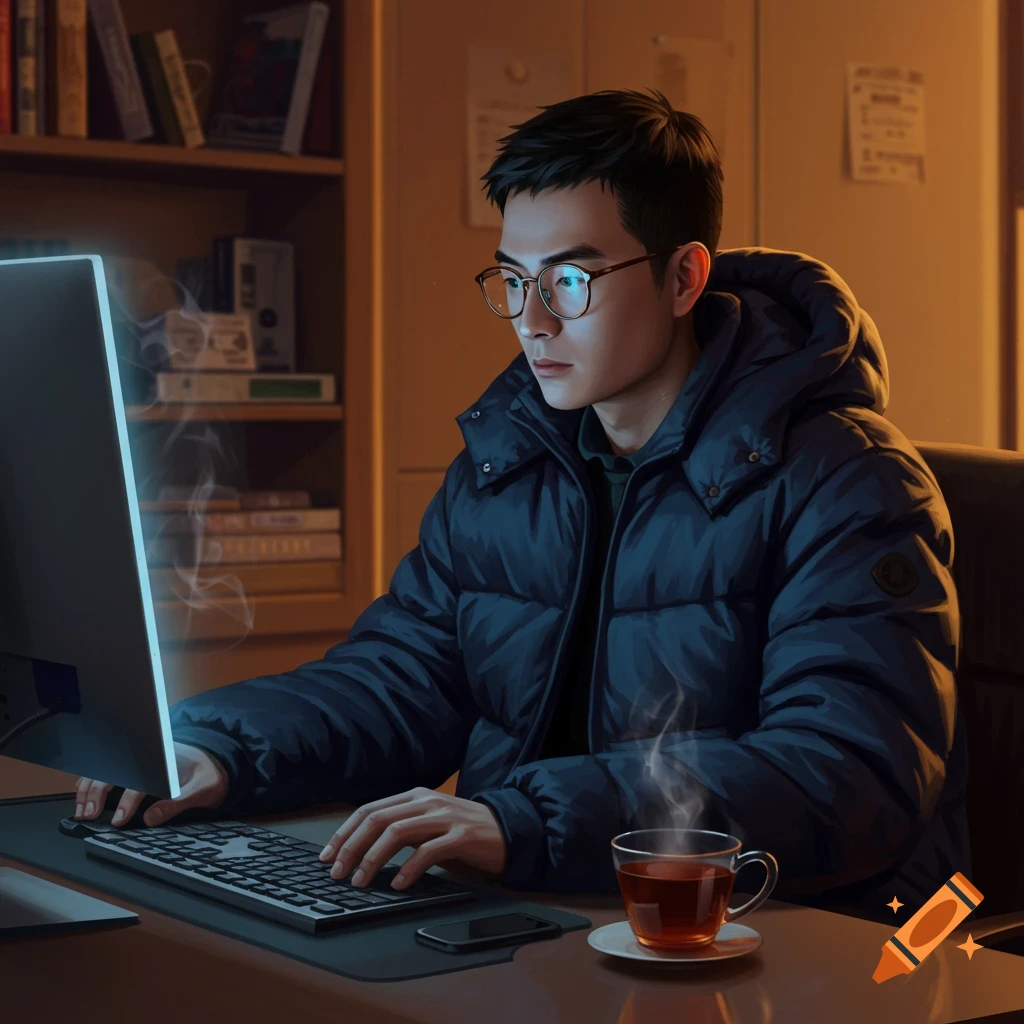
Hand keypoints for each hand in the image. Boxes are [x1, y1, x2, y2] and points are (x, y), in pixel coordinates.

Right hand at [74, 741, 229, 826]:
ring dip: (89, 788)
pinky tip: (82, 794)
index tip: (117, 820)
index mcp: (165, 761)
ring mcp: (139, 758)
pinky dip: (91, 780)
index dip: (126, 802)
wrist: (217, 759)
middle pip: (114, 771)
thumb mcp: (203, 790)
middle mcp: (148, 757)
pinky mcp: (134, 763)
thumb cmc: (209, 775)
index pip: (139, 781)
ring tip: (81, 811)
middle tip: (88, 816)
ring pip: (106, 769)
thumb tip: (149, 819)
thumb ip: (177, 803)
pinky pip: (108, 768)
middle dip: (97, 793)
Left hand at [318, 787, 507, 889]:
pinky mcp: (461, 835)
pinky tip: (398, 884)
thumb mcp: (428, 823)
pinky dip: (408, 869)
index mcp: (414, 796)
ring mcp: (444, 816)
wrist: (508, 830)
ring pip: (397, 832)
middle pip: (377, 819)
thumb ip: (401, 828)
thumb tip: (360, 851)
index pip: (369, 810)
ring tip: (360, 881)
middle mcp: (426, 801)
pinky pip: (428, 851)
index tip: (326, 856)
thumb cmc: (463, 831)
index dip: (344, 833)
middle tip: (336, 872)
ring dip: (373, 859)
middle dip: (351, 847)